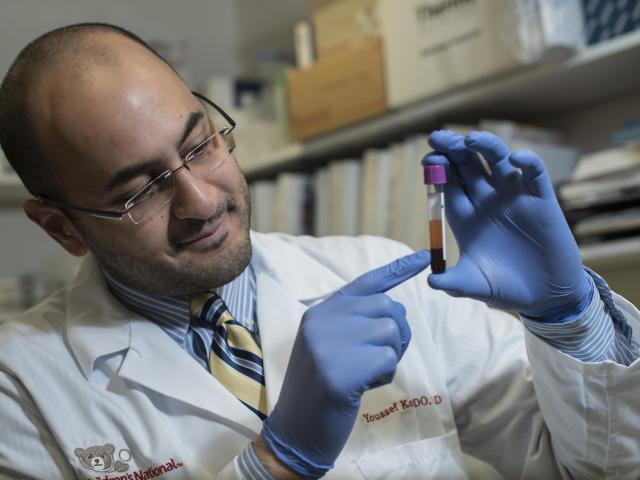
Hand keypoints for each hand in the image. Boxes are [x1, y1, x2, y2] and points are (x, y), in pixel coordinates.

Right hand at [261, 250, 429, 477]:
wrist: (294, 431)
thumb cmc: (319, 389)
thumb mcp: (329, 346)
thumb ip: (354, 323)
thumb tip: (395, 308)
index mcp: (320, 312)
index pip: (366, 282)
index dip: (398, 269)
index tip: (425, 258)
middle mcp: (322, 320)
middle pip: (386, 306)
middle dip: (397, 331)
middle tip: (383, 357)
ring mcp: (328, 344)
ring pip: (390, 330)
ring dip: (391, 354)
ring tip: (369, 373)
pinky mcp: (340, 371)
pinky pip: (388, 358)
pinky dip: (386, 374)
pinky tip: (365, 386)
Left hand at [424, 130, 591, 319]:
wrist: (545, 296)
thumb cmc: (506, 288)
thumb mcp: (476, 285)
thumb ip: (454, 282)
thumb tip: (431, 281)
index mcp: (466, 216)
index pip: (448, 184)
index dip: (438, 169)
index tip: (429, 160)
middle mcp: (487, 200)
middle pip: (467, 165)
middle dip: (453, 149)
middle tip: (439, 138)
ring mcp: (513, 197)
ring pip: (497, 160)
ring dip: (485, 146)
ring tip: (470, 140)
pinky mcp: (541, 200)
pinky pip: (534, 173)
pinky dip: (527, 161)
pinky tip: (517, 159)